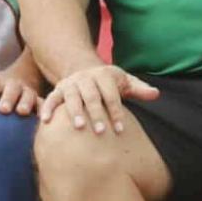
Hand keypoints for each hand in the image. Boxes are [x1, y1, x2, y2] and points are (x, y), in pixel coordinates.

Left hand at [0, 67, 42, 118]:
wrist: (20, 77)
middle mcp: (10, 84)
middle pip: (9, 88)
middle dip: (7, 97)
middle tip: (2, 109)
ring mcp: (26, 91)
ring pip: (28, 95)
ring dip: (25, 102)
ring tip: (22, 112)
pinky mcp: (38, 100)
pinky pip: (44, 105)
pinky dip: (45, 110)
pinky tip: (44, 120)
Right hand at [40, 64, 158, 134]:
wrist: (83, 68)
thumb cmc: (108, 82)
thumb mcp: (124, 81)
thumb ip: (139, 88)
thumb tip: (156, 94)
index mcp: (104, 76)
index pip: (111, 95)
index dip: (116, 111)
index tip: (120, 130)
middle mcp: (86, 78)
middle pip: (92, 96)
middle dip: (96, 114)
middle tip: (100, 132)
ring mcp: (71, 83)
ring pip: (72, 97)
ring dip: (74, 112)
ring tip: (78, 127)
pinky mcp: (58, 90)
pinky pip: (52, 99)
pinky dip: (47, 108)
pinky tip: (45, 121)